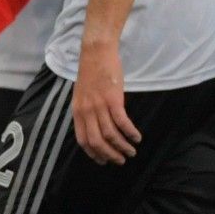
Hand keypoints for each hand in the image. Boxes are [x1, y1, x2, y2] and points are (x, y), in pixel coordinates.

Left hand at [71, 44, 139, 163]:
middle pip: (98, 141)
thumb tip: (94, 125)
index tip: (103, 161)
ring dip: (122, 146)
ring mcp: (100, 106)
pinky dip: (130, 132)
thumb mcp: (82, 94)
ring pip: (111, 134)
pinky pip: (122, 122)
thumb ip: (86, 110)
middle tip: (121, 160)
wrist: (96, 53)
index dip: (94, 153)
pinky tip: (137, 137)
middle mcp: (87, 112)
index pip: (83, 140)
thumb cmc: (91, 71)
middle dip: (110, 155)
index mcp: (78, 112)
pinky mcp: (113, 100)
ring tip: (131, 151)